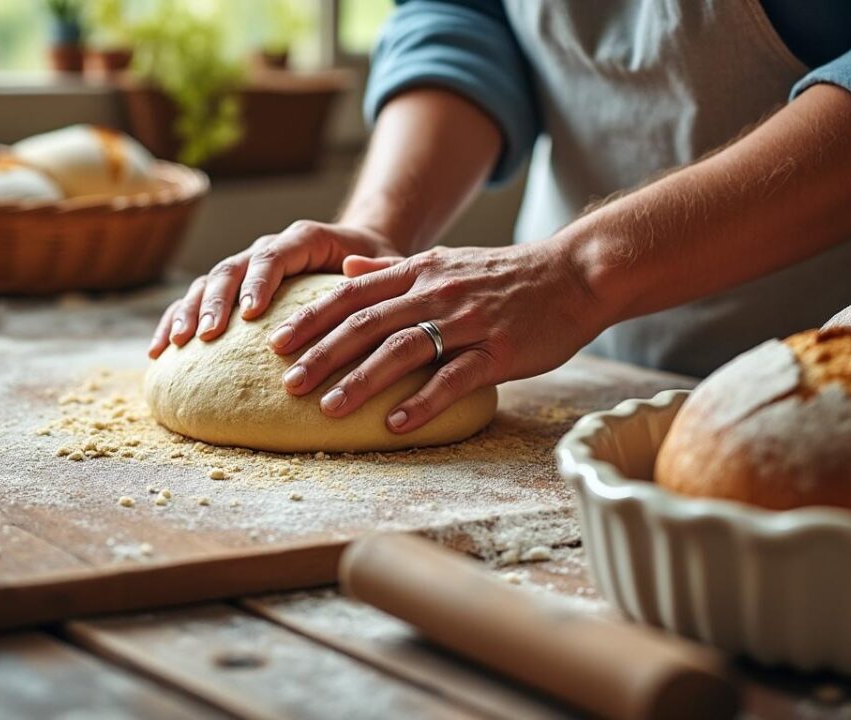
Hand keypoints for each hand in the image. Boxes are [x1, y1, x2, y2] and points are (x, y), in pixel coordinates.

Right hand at [148, 221, 402, 357]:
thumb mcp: (388, 264)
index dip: (258, 283)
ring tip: (175, 344)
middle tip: (204, 335)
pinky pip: (198, 301)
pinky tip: (159, 350)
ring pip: (208, 283)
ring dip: (189, 312)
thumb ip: (378, 268)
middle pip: (232, 269)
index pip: (274, 257)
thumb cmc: (377, 264)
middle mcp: (269, 249)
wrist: (359, 251)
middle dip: (215, 302)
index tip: (249, 315)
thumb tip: (356, 268)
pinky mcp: (235, 289)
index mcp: (303, 239)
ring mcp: (247, 268)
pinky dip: (176, 321)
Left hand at [269, 241, 602, 432]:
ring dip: (361, 380)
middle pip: (367, 322)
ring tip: (327, 408)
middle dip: (322, 353)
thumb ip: (392, 269)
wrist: (575, 273)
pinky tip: (397, 424)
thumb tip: (344, 270)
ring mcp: (467, 322)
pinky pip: (454, 378)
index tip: (275, 342)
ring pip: (403, 349)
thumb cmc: (508, 276)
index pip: (352, 293)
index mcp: (420, 271)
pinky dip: (423, 401)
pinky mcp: (498, 351)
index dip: (312, 317)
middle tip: (286, 383)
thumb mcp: (446, 261)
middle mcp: (436, 292)